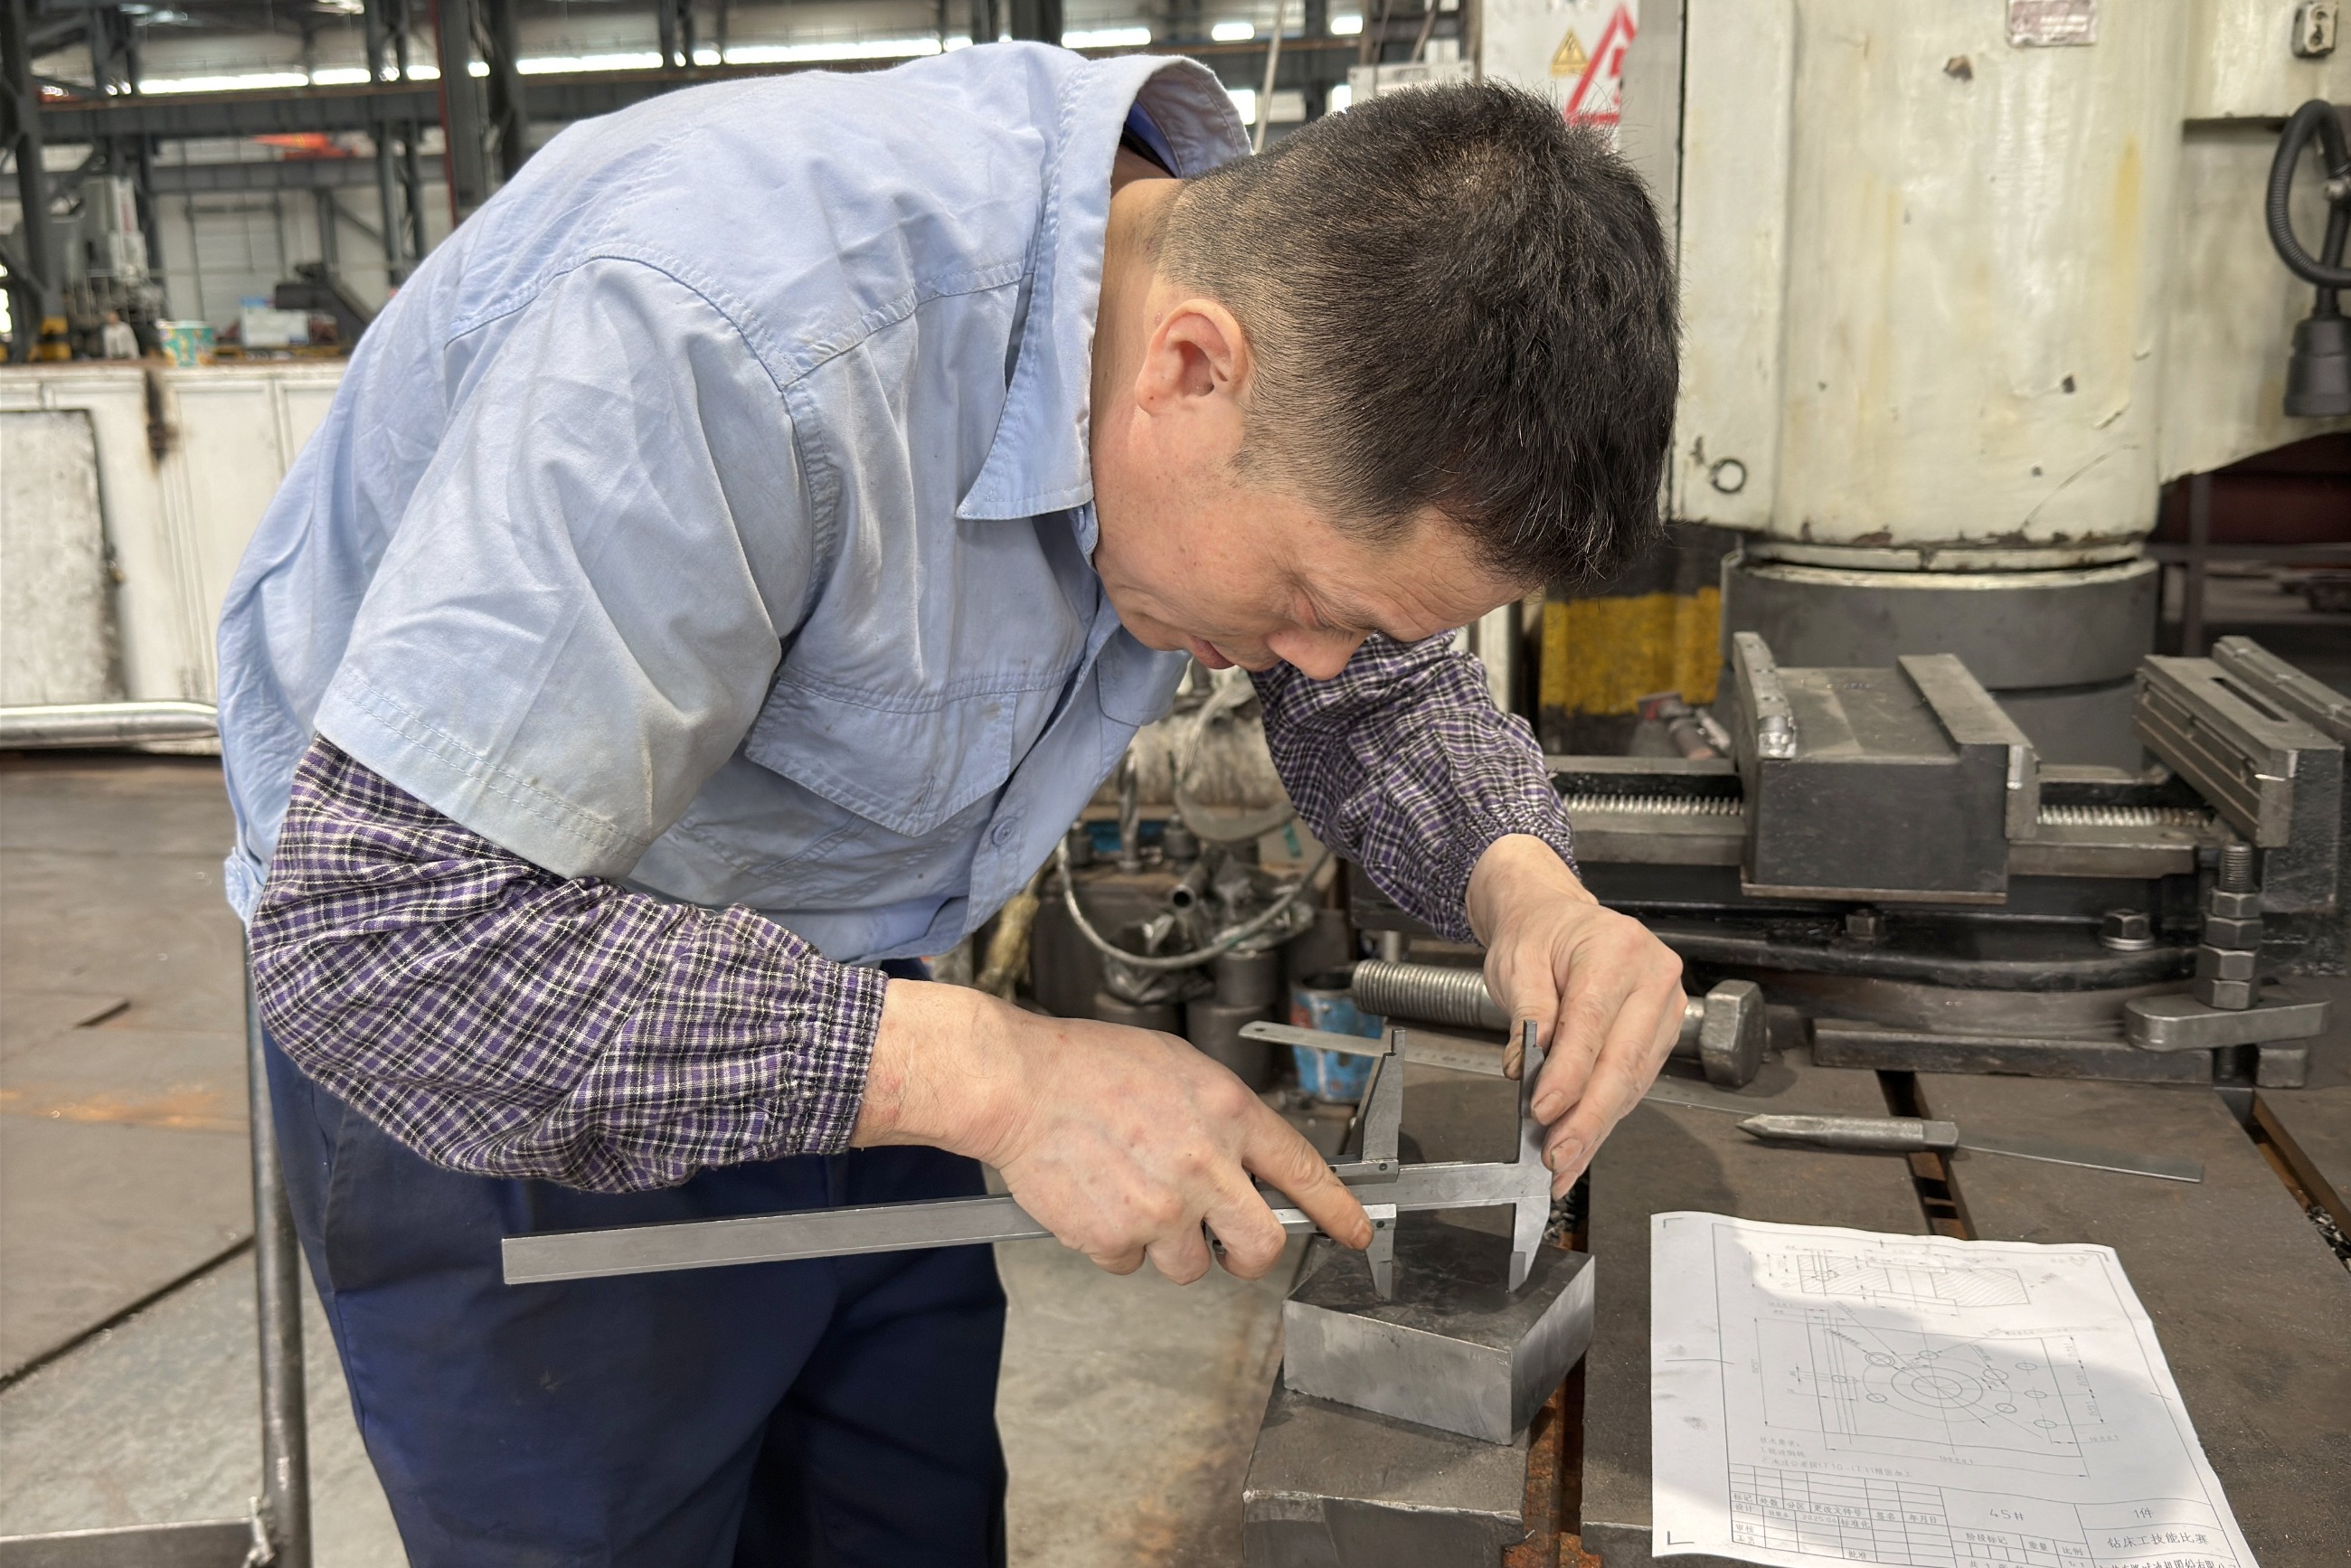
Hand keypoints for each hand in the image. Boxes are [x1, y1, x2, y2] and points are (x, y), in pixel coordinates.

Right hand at [852, 980, 1370, 1283]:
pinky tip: (1096, 1199)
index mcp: (1229, 1115)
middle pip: (1260, 1246)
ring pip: (1190, 1265)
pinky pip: (1131, 1265)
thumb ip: (1224, 1119)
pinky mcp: (1116, 1239)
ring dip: (1167, 1244)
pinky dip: (1115, 1243)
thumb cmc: (1090, 1065)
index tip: (1354, 1234)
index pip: (1304, 1173)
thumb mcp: (1180, 1069)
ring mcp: (1162, 1209)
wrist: (1019, 1083)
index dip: (1338, 1211)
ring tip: (1131, 1194)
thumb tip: (1251, 1163)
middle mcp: (1206, 1166)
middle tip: (1223, 1241)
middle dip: (1244, 1253)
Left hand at [1466, 834, 1684, 1196]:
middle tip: (1557, 1155)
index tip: (1543, 1111)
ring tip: (1565, 1161)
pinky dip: (1607, 1115)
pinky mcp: (1663, 1032)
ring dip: (1597, 1127)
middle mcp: (1653, 976)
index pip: (1592, 1022)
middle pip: (1623, 1061)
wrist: (1556, 917)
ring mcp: (1665, 1006)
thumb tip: (1528, 1068)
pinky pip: (1635, 1081)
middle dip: (1588, 1117)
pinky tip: (1584, 1141)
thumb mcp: (1517, 961)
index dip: (1569, 1074)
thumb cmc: (1539, 933)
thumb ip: (1528, 1013)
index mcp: (1616, 949)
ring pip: (1632, 1080)